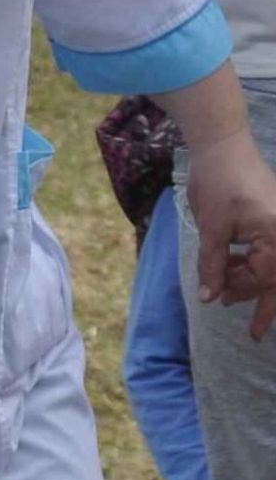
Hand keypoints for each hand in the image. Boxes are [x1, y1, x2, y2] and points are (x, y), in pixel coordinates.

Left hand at [186, 126, 275, 339]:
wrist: (222, 145)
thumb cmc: (217, 183)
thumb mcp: (212, 229)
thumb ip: (214, 265)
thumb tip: (211, 298)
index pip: (263, 277)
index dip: (241, 292)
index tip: (222, 303)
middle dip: (263, 302)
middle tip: (254, 334)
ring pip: (274, 267)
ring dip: (255, 283)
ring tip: (233, 299)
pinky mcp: (274, 220)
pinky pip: (270, 252)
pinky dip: (256, 265)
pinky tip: (236, 272)